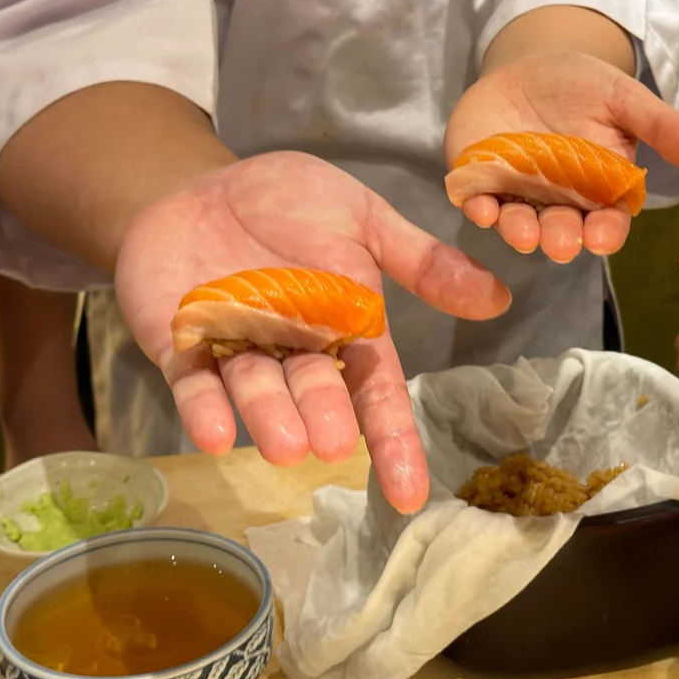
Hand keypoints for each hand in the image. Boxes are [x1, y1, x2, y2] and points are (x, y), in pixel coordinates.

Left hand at [113, 151, 511, 511]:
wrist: (203, 184)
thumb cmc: (289, 202)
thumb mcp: (364, 219)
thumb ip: (421, 261)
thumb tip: (499, 298)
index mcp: (346, 328)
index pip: (378, 390)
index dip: (393, 441)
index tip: (410, 494)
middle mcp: (294, 351)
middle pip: (315, 391)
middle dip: (325, 417)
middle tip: (331, 444)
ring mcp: (236, 348)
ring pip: (256, 391)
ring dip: (270, 419)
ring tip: (286, 447)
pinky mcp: (179, 343)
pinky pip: (192, 381)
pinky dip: (202, 408)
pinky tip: (214, 434)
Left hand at [444, 50, 678, 261]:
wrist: (526, 67)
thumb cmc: (582, 86)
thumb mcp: (622, 97)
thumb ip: (658, 125)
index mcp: (599, 191)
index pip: (607, 221)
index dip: (605, 232)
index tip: (602, 238)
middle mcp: (559, 203)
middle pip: (562, 230)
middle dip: (561, 238)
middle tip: (561, 242)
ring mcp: (517, 196)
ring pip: (519, 224)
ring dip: (519, 232)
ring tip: (523, 233)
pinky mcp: (480, 183)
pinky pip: (478, 202)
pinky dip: (478, 208)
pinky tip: (480, 207)